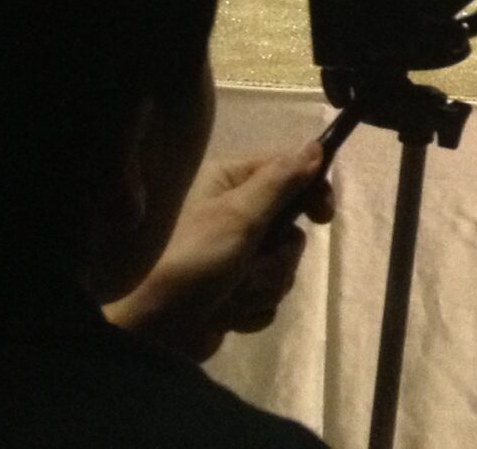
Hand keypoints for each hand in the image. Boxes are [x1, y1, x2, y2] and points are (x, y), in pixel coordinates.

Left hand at [104, 141, 334, 361]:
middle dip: (276, 256)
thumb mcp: (239, 215)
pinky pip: (267, 295)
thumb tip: (316, 145)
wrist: (152, 331)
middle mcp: (232, 213)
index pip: (288, 170)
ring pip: (281, 265)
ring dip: (262, 284)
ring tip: (231, 294)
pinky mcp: (234, 291)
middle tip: (251, 265)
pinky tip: (225, 313)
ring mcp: (234, 255)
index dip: (311, 191)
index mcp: (228, 182)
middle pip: (290, 226)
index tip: (323, 217)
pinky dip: (251, 308)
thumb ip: (281, 180)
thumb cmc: (193, 261)